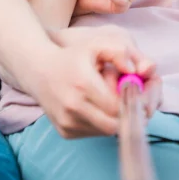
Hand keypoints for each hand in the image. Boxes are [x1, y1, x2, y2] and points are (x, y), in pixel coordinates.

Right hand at [27, 24, 157, 137]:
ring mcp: (67, 122)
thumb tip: (137, 70)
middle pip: (115, 125)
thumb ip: (120, 52)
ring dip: (115, 121)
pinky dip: (102, 125)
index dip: (134, 104)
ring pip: (105, 132)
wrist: (37, 71)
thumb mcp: (97, 45)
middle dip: (128, 116)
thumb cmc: (72, 56)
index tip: (141, 97)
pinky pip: (93, 134)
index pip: (119, 107)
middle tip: (135, 105)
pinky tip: (100, 109)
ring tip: (114, 103)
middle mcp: (73, 107)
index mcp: (83, 85)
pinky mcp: (65, 132)